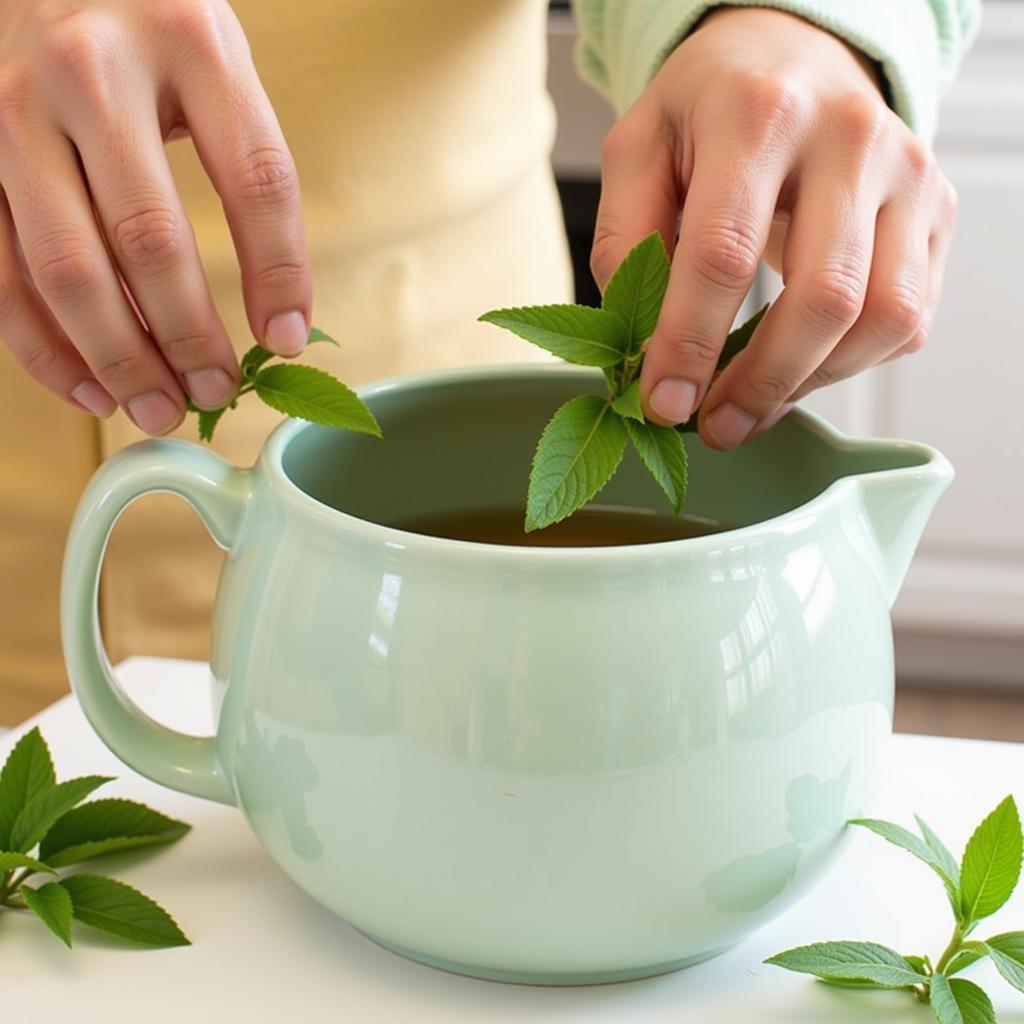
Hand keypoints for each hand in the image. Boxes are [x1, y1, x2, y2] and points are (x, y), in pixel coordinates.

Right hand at [0, 0, 310, 433]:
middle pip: (150, 240)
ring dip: (118, 360)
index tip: (286, 341)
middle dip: (188, 338)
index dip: (279, 275)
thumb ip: (249, 170)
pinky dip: (45, 348)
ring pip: (67, 269)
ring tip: (159, 411)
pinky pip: (2, 273)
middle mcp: (94, 72)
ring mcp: (15, 111)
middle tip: (217, 393)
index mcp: (189, 41)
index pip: (255, 181)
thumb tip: (275, 321)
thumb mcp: (217, 64)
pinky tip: (91, 390)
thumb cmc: (149, 25)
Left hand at [591, 7, 956, 447]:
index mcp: (757, 115)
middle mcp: (850, 137)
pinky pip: (907, 319)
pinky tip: (795, 366)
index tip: (664, 404)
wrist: (794, 58)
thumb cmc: (708, 112)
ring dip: (809, 383)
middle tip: (713, 427)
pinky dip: (848, 364)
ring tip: (749, 405)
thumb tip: (638, 346)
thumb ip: (626, 242)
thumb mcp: (638, 152)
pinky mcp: (936, 212)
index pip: (724, 252)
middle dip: (761, 383)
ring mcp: (908, 174)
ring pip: (883, 318)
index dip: (689, 343)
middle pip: (824, 297)